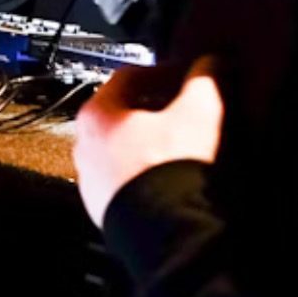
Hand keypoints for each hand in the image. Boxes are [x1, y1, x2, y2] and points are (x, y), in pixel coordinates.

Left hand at [73, 61, 222, 227]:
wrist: (163, 231)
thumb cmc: (170, 170)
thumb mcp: (198, 114)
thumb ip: (204, 81)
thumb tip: (211, 64)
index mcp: (97, 115)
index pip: (129, 78)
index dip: (163, 71)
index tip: (184, 76)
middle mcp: (86, 147)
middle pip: (122, 114)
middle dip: (155, 107)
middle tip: (183, 107)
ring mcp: (93, 181)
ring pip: (122, 149)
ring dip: (149, 141)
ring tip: (181, 144)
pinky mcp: (105, 209)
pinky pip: (126, 180)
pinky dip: (146, 173)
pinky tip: (172, 177)